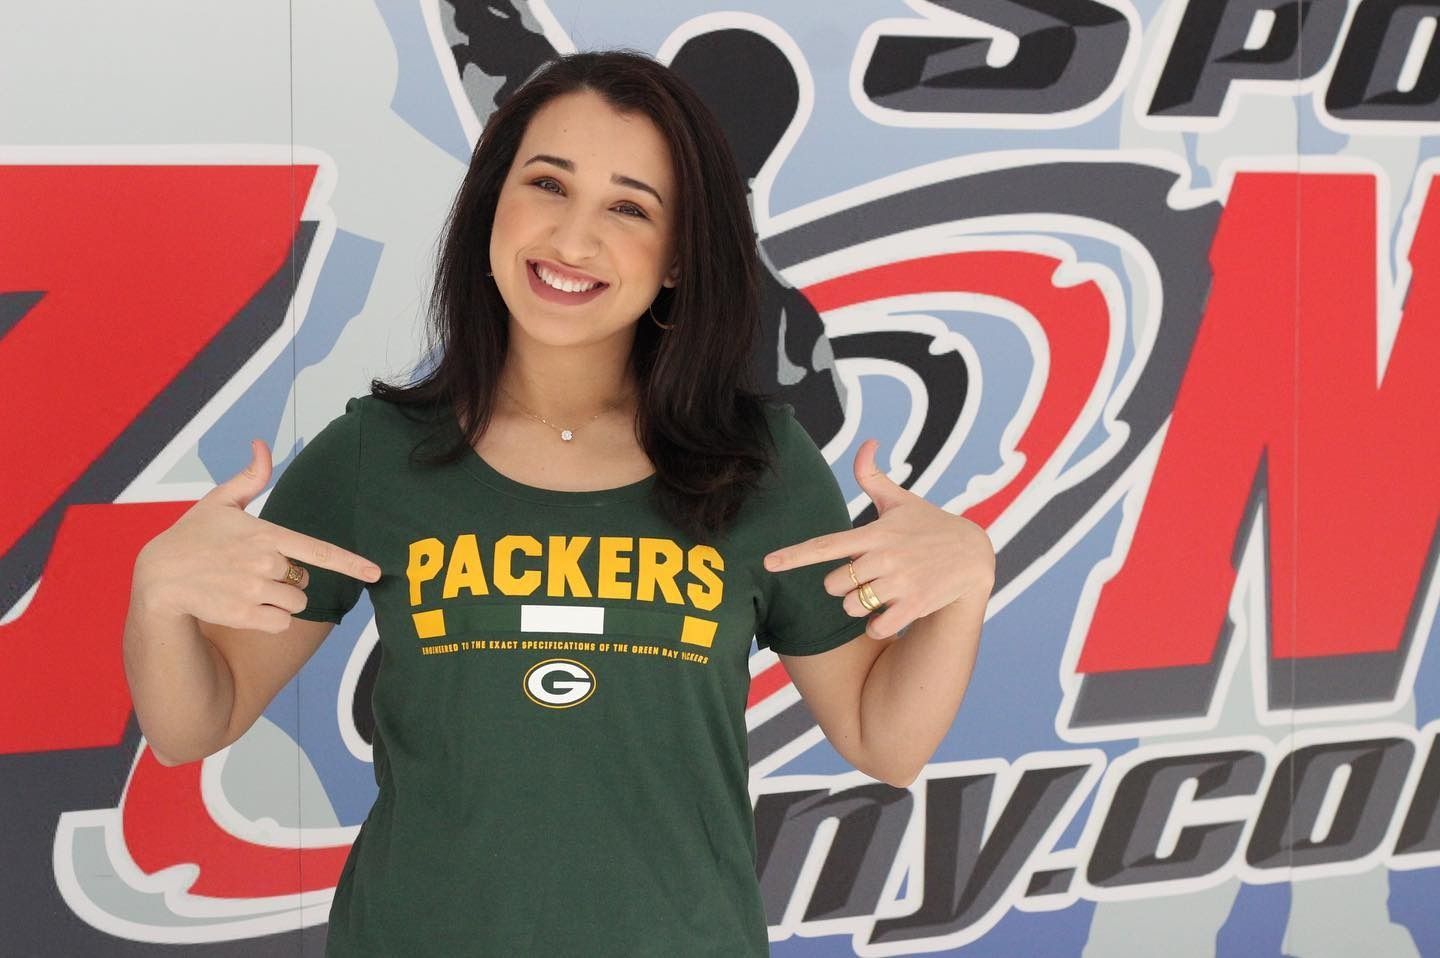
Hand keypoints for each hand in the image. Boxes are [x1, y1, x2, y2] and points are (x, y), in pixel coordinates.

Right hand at [133, 439, 381, 633]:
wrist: (158, 576)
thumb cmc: (192, 536)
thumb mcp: (220, 501)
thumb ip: (250, 477)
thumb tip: (262, 444)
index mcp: (266, 534)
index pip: (318, 551)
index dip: (351, 564)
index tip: (376, 573)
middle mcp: (265, 562)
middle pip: (304, 582)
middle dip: (288, 581)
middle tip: (252, 572)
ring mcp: (254, 590)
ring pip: (296, 605)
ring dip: (280, 602)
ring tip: (247, 589)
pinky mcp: (244, 616)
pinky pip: (280, 624)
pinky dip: (270, 620)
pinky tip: (245, 607)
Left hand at [763, 439, 994, 638]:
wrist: (973, 554)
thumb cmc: (929, 525)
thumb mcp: (901, 501)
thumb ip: (873, 477)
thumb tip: (867, 443)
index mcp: (874, 533)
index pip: (826, 545)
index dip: (794, 555)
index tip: (767, 563)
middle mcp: (884, 557)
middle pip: (834, 585)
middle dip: (842, 585)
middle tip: (866, 575)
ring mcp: (900, 583)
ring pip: (852, 606)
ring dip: (860, 605)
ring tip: (883, 590)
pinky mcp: (915, 605)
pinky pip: (875, 627)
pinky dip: (877, 625)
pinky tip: (890, 612)